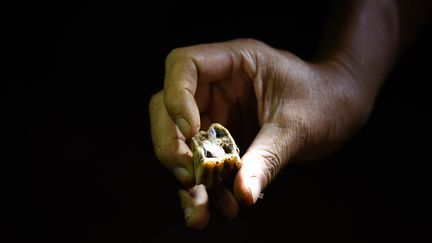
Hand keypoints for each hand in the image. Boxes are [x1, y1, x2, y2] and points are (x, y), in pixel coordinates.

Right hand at [149, 39, 369, 228]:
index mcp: (234, 62)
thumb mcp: (298, 126)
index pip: (184, 65)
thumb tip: (243, 195)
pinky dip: (204, 188)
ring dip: (186, 178)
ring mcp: (217, 113)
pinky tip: (218, 208)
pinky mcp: (221, 140)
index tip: (191, 131)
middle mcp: (217, 87)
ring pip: (179, 143)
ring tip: (201, 213)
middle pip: (166, 108)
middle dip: (171, 146)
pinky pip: (201, 163)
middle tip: (189, 179)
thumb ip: (268, 158)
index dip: (176, 97)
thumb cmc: (325, 101)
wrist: (339, 110)